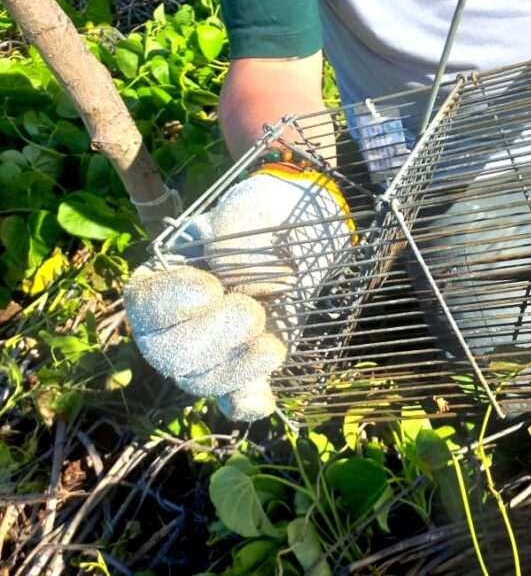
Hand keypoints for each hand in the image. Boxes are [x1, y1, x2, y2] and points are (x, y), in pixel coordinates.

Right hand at [125, 165, 354, 420]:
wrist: (313, 235)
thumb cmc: (273, 216)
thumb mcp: (257, 203)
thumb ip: (235, 222)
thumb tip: (222, 267)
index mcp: (168, 272)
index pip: (142, 301)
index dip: (171, 302)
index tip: (212, 286)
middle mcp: (180, 318)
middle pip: (166, 353)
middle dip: (211, 337)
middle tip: (252, 310)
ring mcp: (213, 347)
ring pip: (198, 380)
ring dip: (235, 368)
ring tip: (272, 343)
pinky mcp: (247, 365)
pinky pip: (234, 400)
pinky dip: (247, 402)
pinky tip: (265, 399)